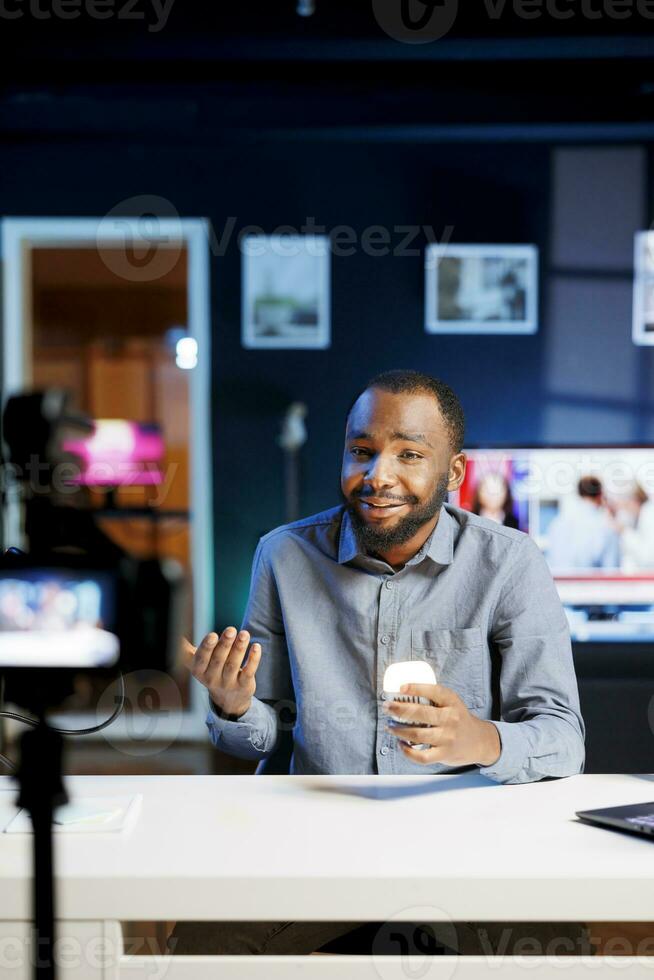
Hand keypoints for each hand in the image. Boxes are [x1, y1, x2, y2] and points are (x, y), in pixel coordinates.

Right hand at [180, 628, 260, 717]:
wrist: (229, 699)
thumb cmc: (212, 672)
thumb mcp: (198, 664)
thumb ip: (186, 650)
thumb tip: (175, 634)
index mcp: (199, 671)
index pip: (201, 659)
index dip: (207, 647)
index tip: (212, 635)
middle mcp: (213, 679)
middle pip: (219, 660)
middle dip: (225, 644)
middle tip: (231, 630)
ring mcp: (229, 683)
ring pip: (233, 665)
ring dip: (239, 648)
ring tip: (244, 634)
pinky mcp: (244, 685)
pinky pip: (249, 672)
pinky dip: (253, 659)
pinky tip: (256, 646)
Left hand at [383, 683, 500, 767]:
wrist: (479, 741)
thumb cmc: (459, 720)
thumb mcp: (452, 703)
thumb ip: (434, 699)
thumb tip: (402, 694)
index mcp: (452, 702)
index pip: (434, 691)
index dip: (416, 688)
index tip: (401, 688)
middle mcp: (451, 718)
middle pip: (420, 713)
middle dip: (399, 709)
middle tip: (387, 707)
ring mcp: (448, 737)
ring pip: (417, 734)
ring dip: (398, 730)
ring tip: (390, 726)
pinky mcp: (444, 754)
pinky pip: (422, 756)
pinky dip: (407, 751)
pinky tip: (401, 744)